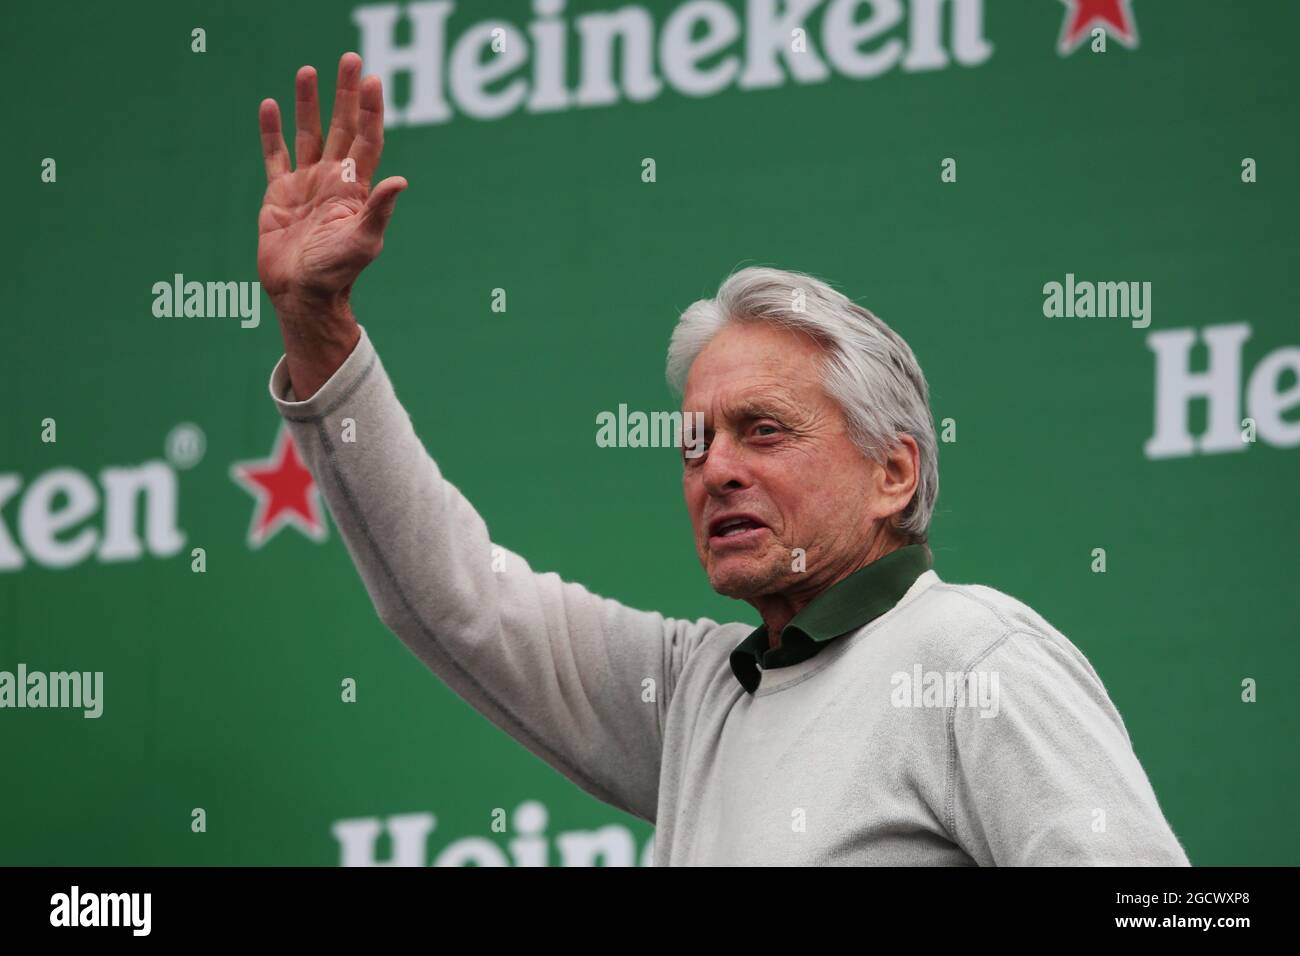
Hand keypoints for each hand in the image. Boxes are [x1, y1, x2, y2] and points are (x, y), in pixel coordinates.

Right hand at [257, 53, 405, 395]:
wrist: (302, 294)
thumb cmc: (337, 273)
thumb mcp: (363, 241)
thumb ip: (379, 209)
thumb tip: (402, 179)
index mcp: (356, 188)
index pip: (367, 140)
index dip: (371, 110)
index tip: (372, 80)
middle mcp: (333, 181)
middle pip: (342, 127)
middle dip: (346, 94)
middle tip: (350, 59)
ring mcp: (306, 185)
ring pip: (308, 134)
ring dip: (309, 103)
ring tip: (308, 70)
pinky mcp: (278, 195)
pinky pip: (275, 156)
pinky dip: (272, 131)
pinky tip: (271, 105)